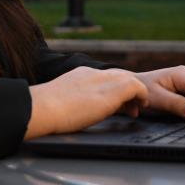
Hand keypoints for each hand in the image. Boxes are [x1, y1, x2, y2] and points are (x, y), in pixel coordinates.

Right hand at [25, 66, 148, 139]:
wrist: (43, 107)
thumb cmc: (45, 110)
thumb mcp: (60, 100)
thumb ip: (70, 100)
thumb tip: (67, 110)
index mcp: (80, 75)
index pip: (104, 77)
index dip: (114, 90)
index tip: (116, 105)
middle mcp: (93, 73)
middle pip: (119, 75)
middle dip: (127, 91)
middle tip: (130, 108)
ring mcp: (102, 80)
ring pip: (129, 79)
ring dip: (136, 93)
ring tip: (137, 109)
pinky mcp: (112, 91)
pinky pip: (136, 86)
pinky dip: (141, 95)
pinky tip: (140, 107)